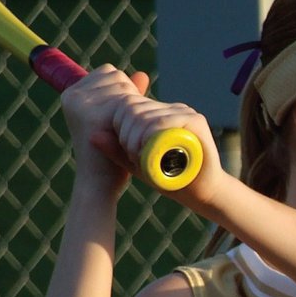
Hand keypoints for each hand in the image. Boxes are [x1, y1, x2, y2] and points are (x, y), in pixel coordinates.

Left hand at [61, 65, 223, 206]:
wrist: (202, 192)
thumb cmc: (170, 179)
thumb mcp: (136, 164)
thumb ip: (116, 150)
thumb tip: (92, 136)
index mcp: (157, 112)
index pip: (127, 104)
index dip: (119, 125)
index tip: (126, 151)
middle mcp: (170, 107)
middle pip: (133, 107)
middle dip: (126, 133)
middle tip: (133, 157)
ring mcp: (184, 111)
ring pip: (145, 115)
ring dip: (136, 139)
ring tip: (142, 159)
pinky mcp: (195, 121)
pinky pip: (163, 122)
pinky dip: (151, 137)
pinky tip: (152, 154)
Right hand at [61, 65, 150, 195]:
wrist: (99, 183)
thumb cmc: (110, 154)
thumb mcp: (115, 119)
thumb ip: (126, 94)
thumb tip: (142, 74)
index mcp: (71, 94)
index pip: (108, 72)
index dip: (123, 90)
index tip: (122, 114)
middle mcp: (74, 95)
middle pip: (116, 75)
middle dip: (129, 95)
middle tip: (124, 124)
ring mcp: (83, 104)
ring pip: (123, 86)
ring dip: (133, 104)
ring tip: (124, 129)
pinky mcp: (95, 116)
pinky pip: (127, 101)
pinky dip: (135, 115)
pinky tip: (128, 133)